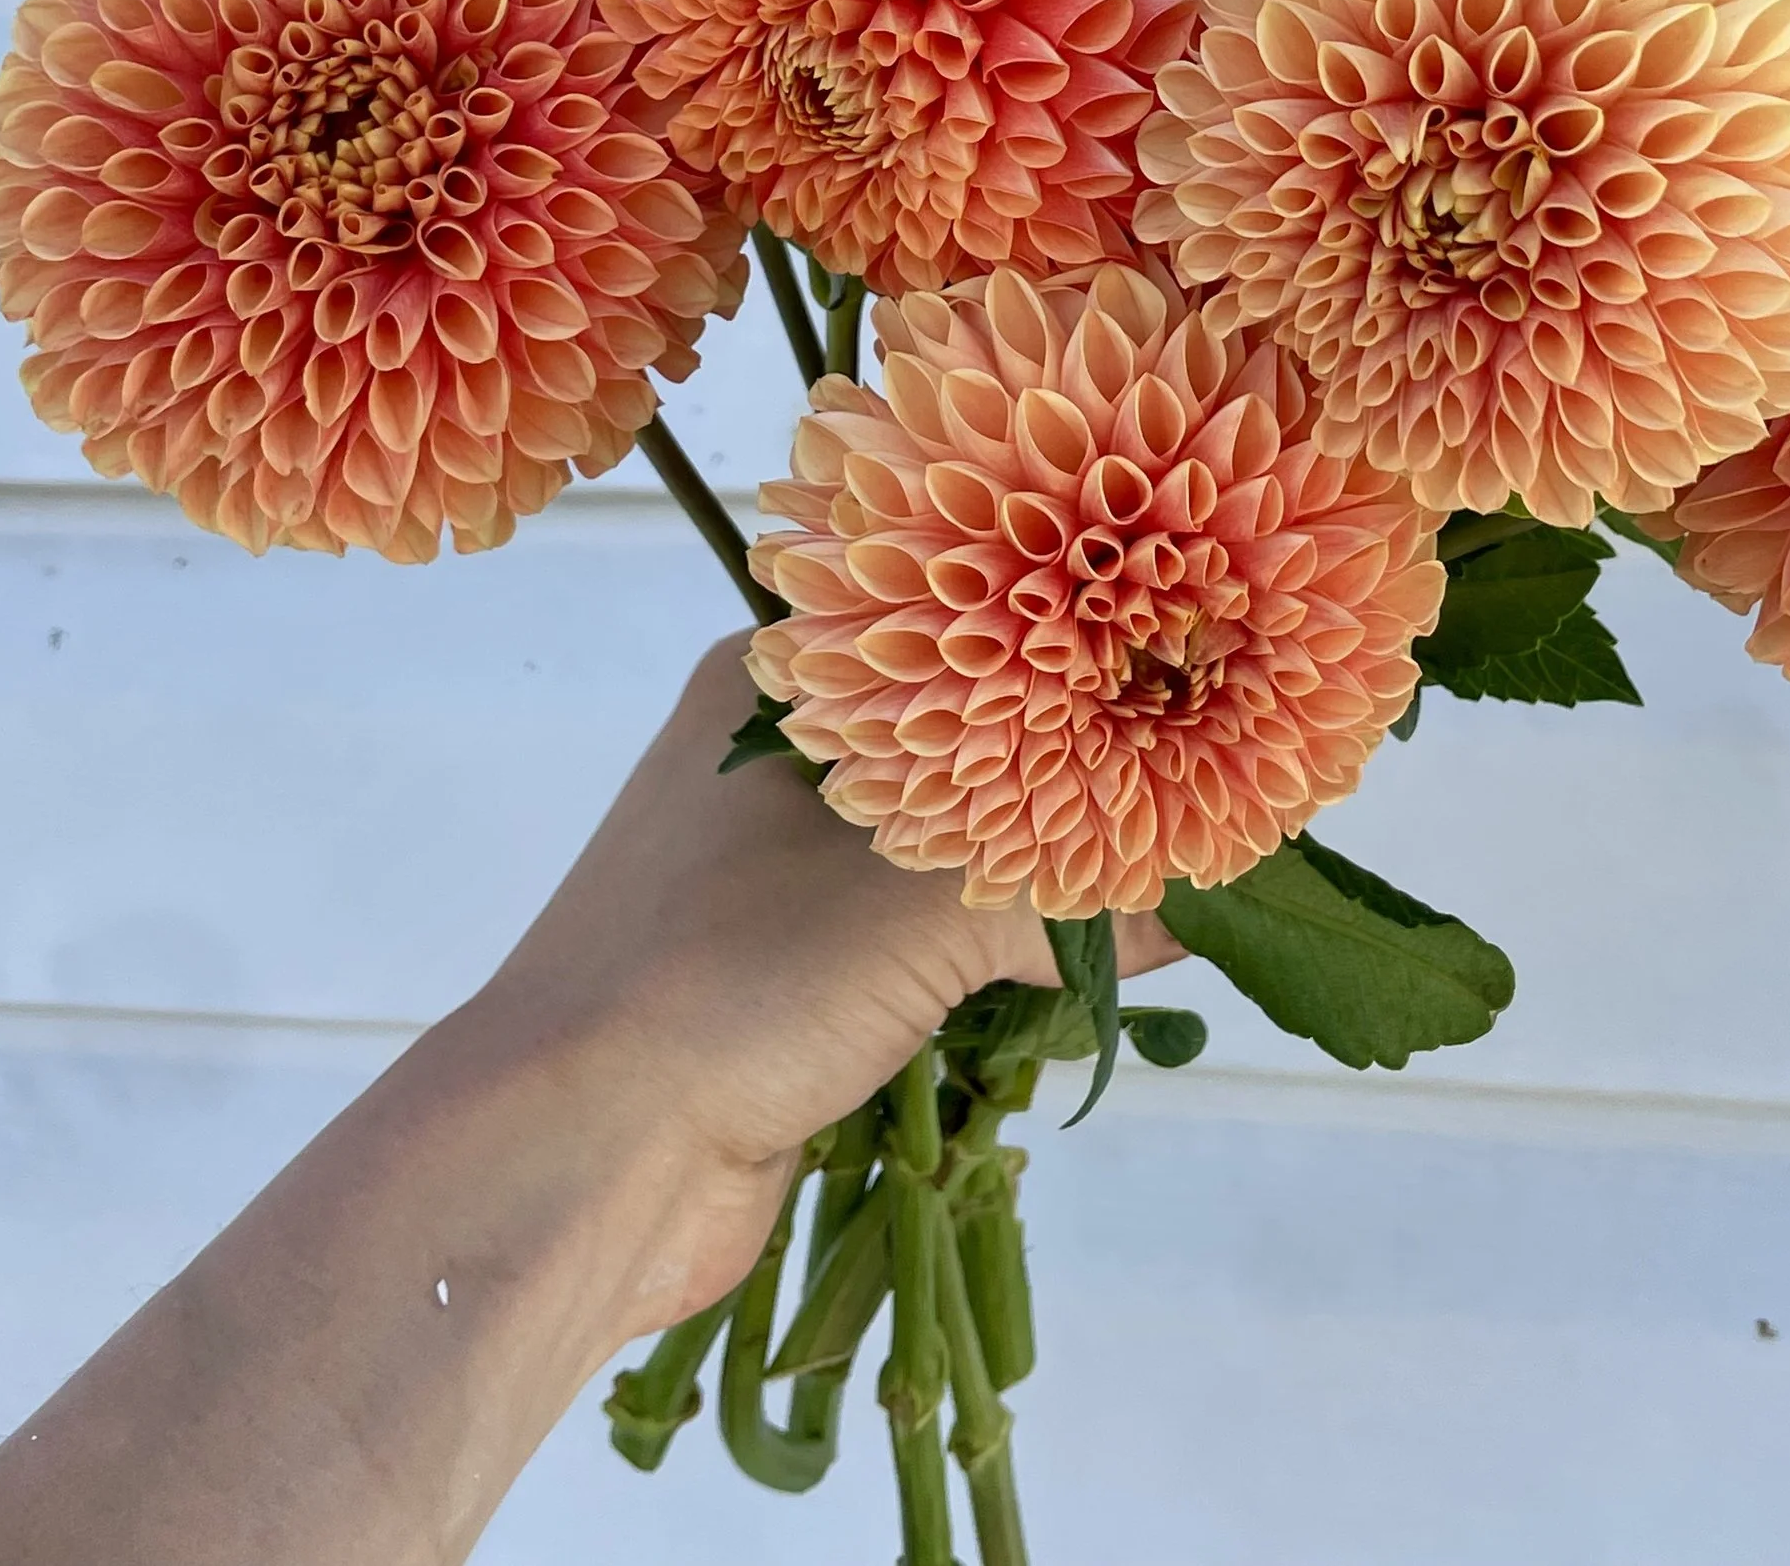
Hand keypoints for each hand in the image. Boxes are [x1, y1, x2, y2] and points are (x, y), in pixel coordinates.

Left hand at [447, 634, 1178, 1342]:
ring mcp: (780, 881)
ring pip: (949, 858)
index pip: (950, 626)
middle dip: (1070, 780)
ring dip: (1040, 887)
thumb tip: (1215, 898)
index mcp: (780, 688)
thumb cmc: (723, 975)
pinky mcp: (796, 986)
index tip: (1176, 661)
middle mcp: (778, 765)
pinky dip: (1002, 967)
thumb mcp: (919, 907)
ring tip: (1170, 880)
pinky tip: (1091, 978)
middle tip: (1194, 782)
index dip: (1064, 648)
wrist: (574, 1164)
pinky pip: (928, 954)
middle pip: (963, 748)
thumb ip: (1069, 887)